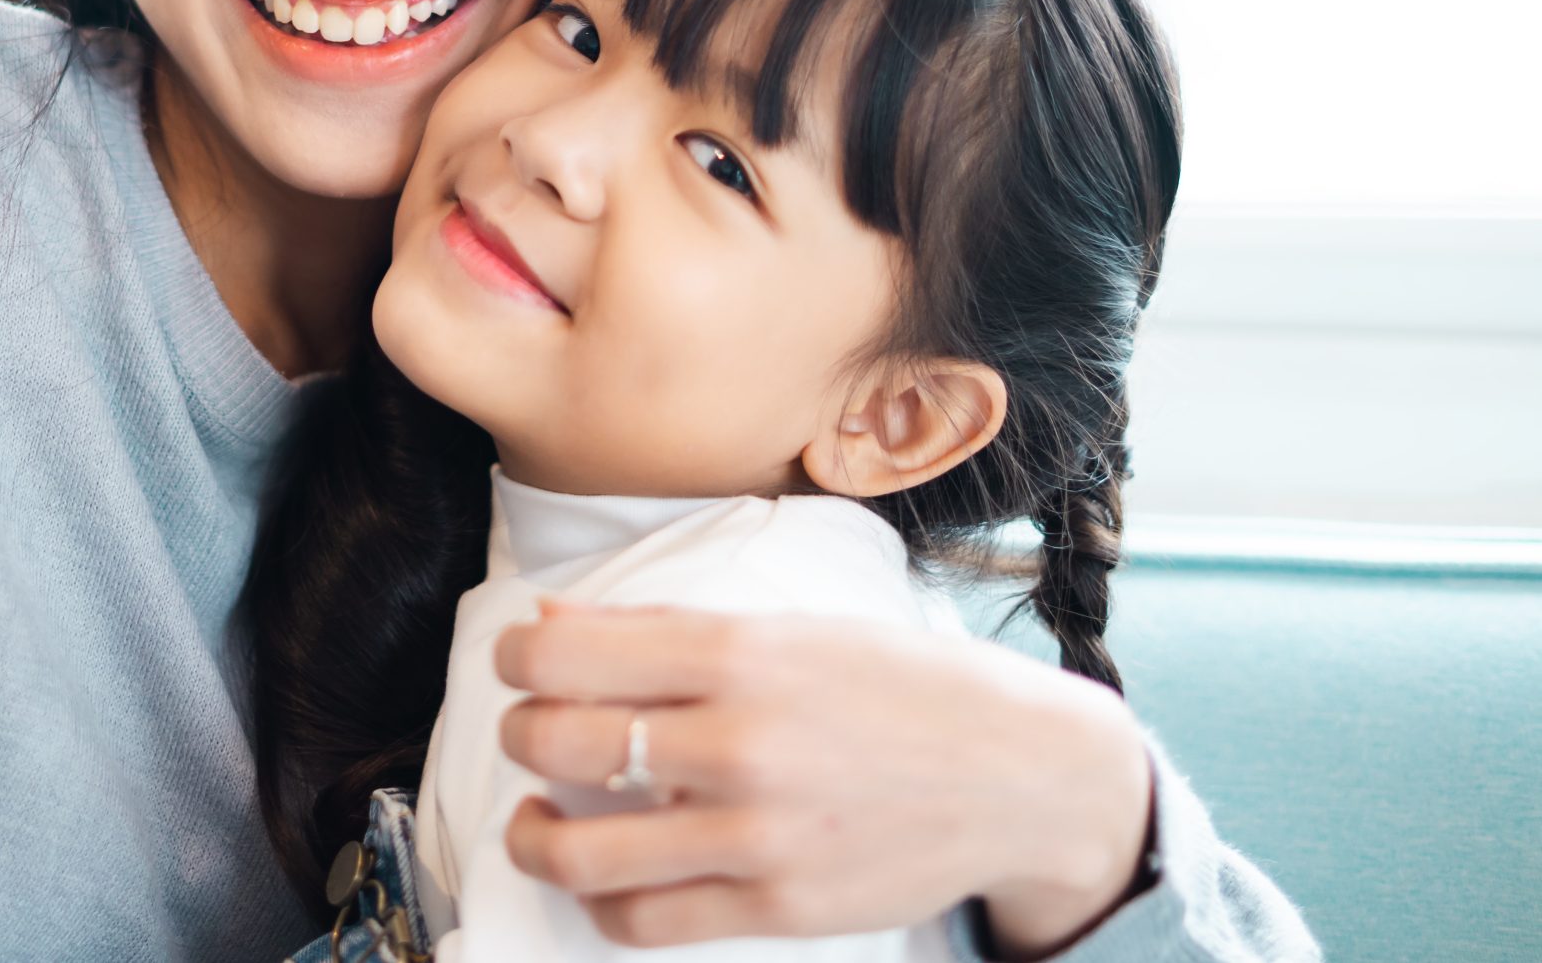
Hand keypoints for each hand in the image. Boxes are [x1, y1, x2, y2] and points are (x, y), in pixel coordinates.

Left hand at [493, 601, 1153, 957]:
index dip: (517, 657)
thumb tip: (550, 620)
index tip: (521, 661)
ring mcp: (756, 837)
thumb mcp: (795, 627)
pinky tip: (606, 872)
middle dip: (521, 733)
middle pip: (557, 743)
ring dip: (534, 832)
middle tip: (534, 730)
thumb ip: (667, 628)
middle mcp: (739, 743)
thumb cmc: (906, 687)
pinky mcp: (776, 909)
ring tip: (542, 816)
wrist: (1023, 777)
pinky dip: (601, 899)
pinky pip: (643, 921)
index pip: (566, 654)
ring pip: (579, 852)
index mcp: (739, 654)